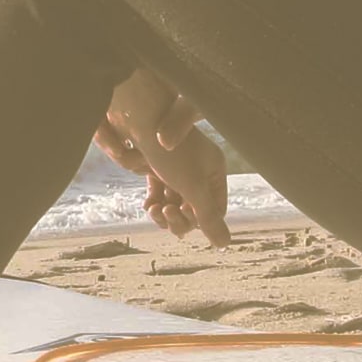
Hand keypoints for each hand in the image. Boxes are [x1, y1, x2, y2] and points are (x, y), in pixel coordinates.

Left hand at [101, 69, 229, 244]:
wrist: (136, 116)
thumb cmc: (169, 151)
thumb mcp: (192, 186)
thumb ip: (207, 217)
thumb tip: (224, 245)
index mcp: (214, 169)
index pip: (216, 208)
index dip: (202, 220)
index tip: (185, 220)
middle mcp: (198, 168)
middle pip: (194, 209)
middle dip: (180, 217)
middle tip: (165, 214)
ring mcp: (175, 167)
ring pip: (174, 203)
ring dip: (165, 213)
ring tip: (154, 210)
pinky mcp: (155, 166)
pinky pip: (159, 193)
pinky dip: (154, 202)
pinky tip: (148, 205)